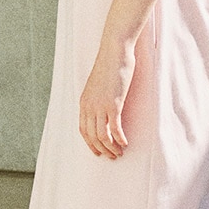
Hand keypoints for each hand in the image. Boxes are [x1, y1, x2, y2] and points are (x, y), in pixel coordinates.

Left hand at [79, 36, 134, 158]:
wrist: (114, 52)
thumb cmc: (109, 65)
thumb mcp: (99, 84)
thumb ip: (98, 97)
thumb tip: (105, 108)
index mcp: (84, 102)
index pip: (83, 130)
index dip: (90, 144)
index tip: (99, 151)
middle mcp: (89, 106)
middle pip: (92, 136)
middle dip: (102, 149)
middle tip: (112, 156)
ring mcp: (100, 106)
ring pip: (102, 136)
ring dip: (111, 147)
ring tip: (119, 152)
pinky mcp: (113, 104)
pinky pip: (114, 128)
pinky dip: (119, 139)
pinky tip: (125, 143)